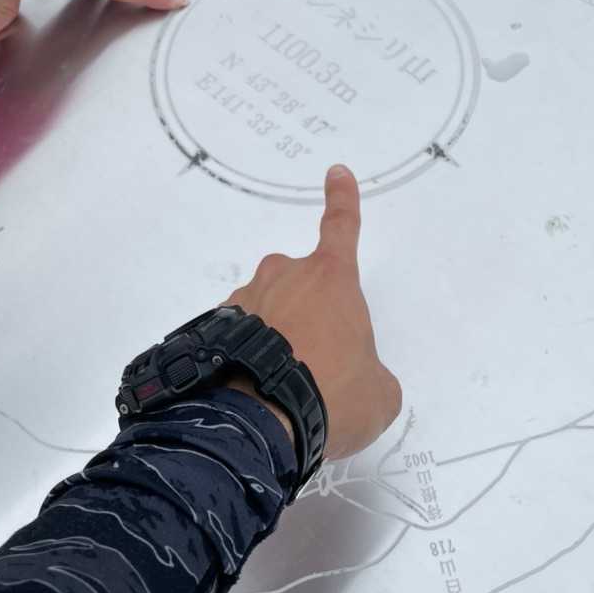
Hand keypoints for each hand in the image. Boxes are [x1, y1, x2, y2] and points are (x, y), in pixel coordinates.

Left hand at [225, 165, 401, 460]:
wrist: (260, 420)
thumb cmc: (333, 395)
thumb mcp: (379, 393)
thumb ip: (371, 373)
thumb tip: (354, 379)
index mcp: (332, 279)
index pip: (342, 228)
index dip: (342, 200)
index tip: (336, 172)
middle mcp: (286, 276)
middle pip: (303, 287)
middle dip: (310, 319)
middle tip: (316, 369)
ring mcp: (246, 297)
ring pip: (269, 313)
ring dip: (276, 341)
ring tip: (282, 390)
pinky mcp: (214, 325)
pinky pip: (239, 336)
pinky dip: (246, 357)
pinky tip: (252, 392)